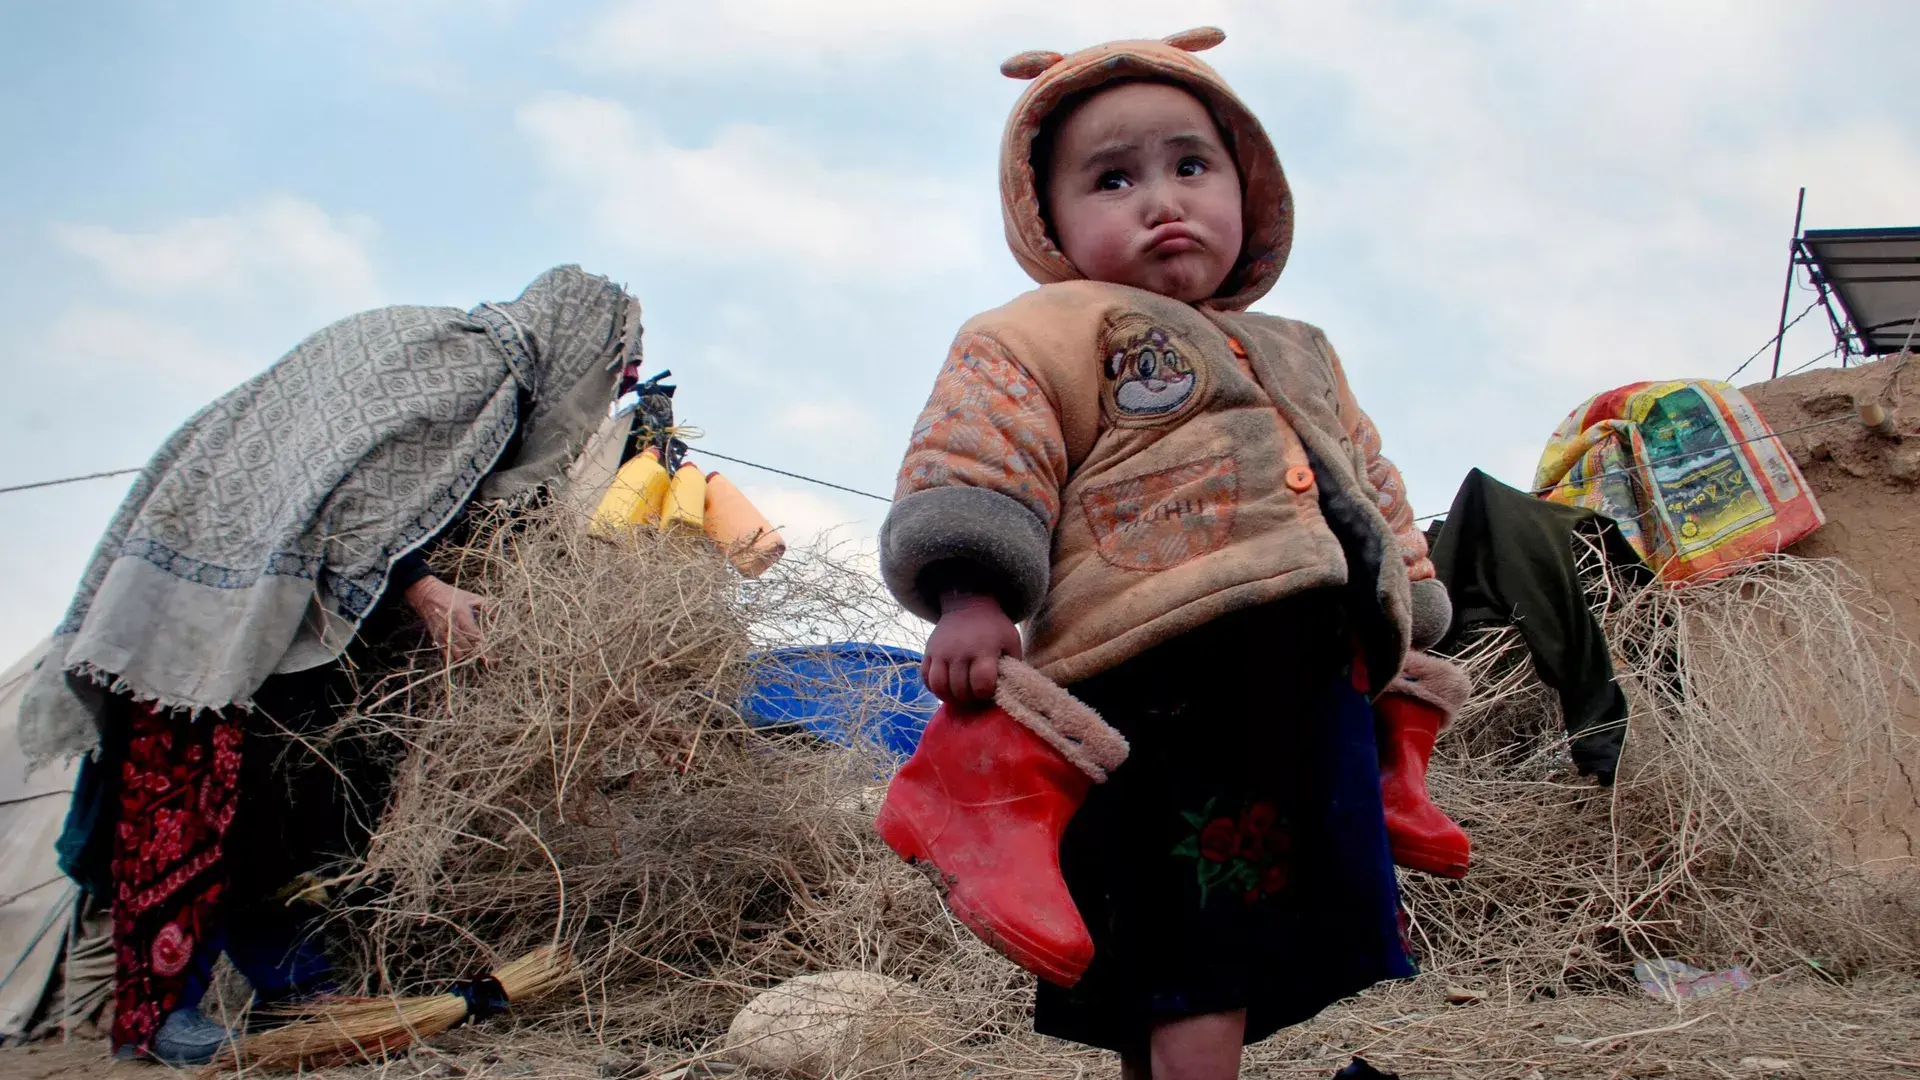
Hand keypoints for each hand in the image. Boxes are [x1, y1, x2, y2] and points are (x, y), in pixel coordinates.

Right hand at [404, 575, 491, 662]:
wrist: (426, 594)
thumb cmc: (451, 595)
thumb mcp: (471, 597)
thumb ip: (487, 606)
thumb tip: (499, 618)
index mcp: (462, 615)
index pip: (476, 637)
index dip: (486, 649)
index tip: (494, 659)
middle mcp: (451, 626)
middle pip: (468, 649)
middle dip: (479, 655)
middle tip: (488, 659)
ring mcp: (443, 634)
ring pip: (458, 654)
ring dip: (468, 658)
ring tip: (476, 657)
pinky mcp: (436, 638)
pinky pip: (446, 655)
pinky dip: (456, 658)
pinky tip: (464, 657)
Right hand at [922, 591, 1021, 705]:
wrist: (968, 605)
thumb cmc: (994, 627)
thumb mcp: (1011, 641)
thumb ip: (1012, 665)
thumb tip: (1009, 689)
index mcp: (983, 649)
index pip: (981, 683)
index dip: (985, 693)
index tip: (988, 691)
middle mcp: (959, 652)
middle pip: (960, 689)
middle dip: (969, 698)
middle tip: (975, 695)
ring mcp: (941, 652)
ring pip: (939, 686)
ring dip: (950, 697)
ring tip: (959, 696)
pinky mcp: (929, 651)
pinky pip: (926, 678)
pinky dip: (934, 688)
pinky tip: (946, 687)